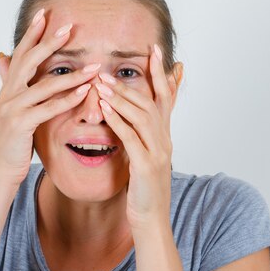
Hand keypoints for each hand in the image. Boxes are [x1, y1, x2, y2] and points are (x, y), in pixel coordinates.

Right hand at [0, 9, 101, 189]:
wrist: (0, 170)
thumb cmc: (11, 140)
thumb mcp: (10, 107)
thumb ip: (10, 82)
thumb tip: (2, 56)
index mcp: (8, 88)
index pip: (20, 54)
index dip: (32, 33)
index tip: (44, 14)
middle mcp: (8, 94)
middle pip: (29, 61)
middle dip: (49, 42)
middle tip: (69, 27)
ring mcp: (13, 109)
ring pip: (45, 85)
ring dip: (72, 75)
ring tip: (93, 66)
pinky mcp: (21, 125)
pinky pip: (48, 108)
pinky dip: (68, 99)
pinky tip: (85, 92)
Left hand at [95, 44, 174, 229]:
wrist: (151, 220)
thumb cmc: (143, 189)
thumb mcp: (144, 157)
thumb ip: (139, 135)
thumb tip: (129, 116)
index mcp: (163, 136)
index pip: (165, 97)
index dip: (161, 73)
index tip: (154, 50)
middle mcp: (165, 140)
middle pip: (153, 102)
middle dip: (134, 82)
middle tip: (111, 68)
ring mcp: (158, 153)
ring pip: (143, 116)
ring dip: (122, 98)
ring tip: (103, 83)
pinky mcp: (146, 167)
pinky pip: (131, 138)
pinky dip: (118, 121)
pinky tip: (104, 110)